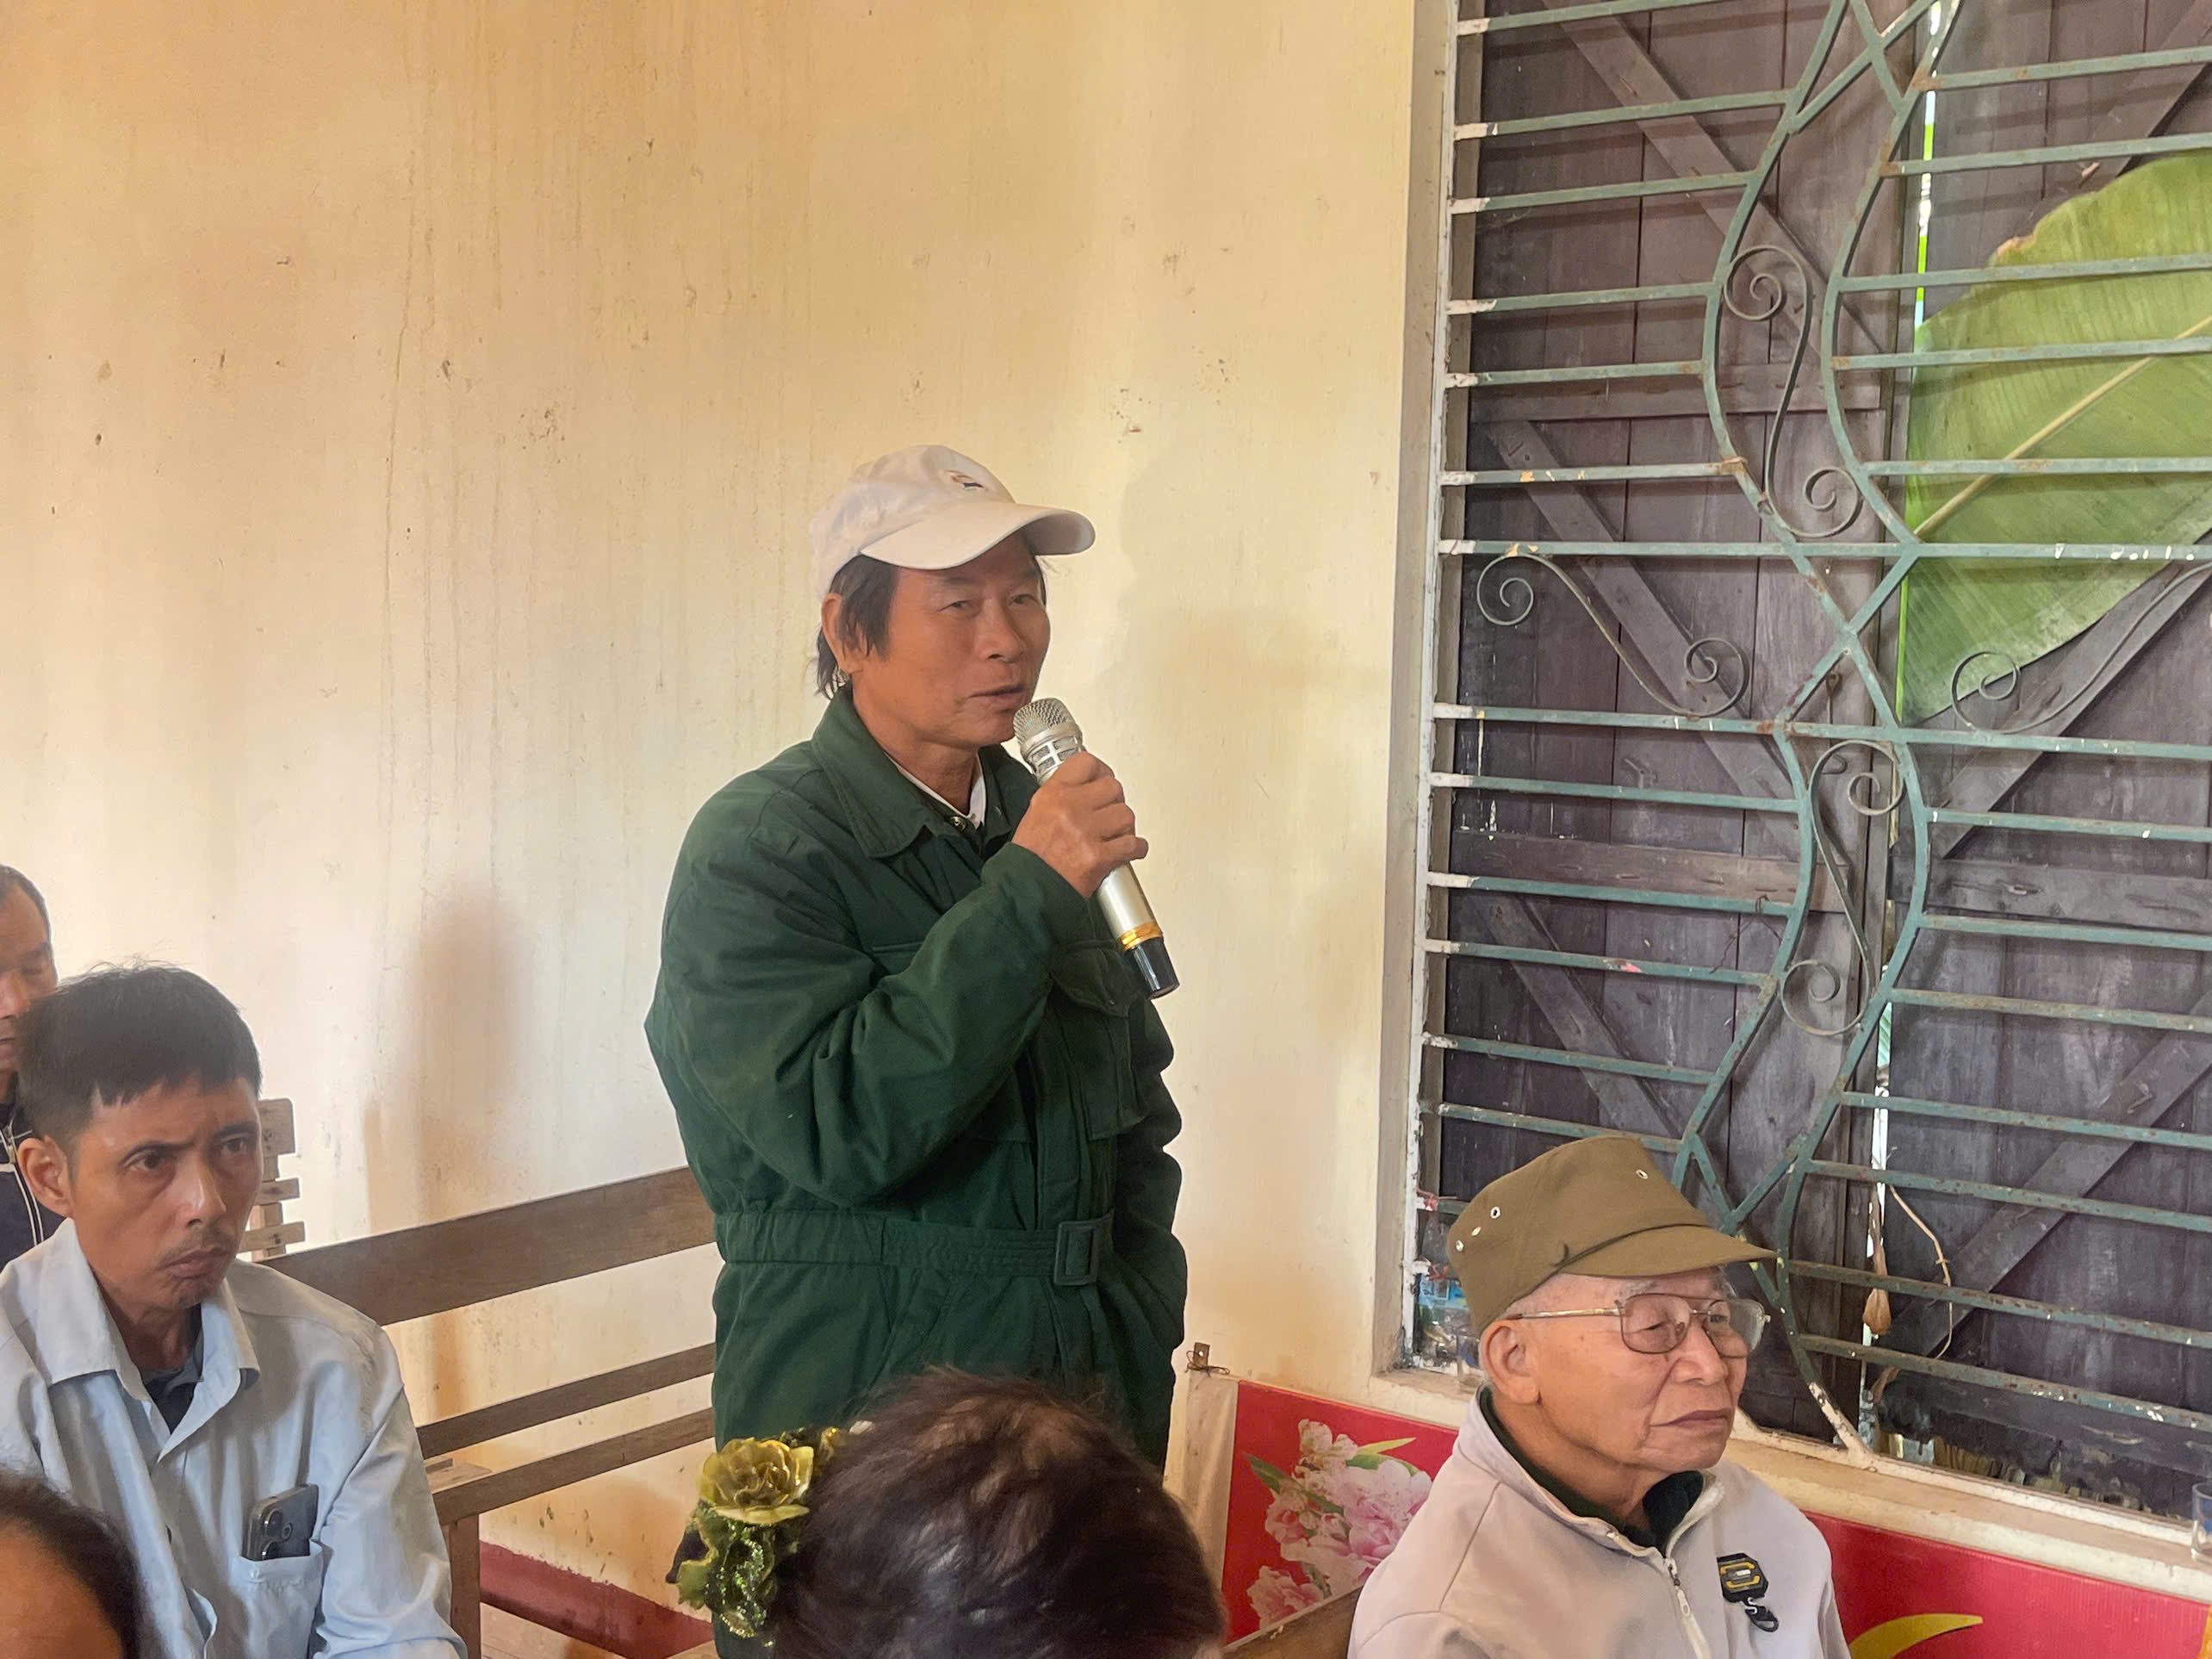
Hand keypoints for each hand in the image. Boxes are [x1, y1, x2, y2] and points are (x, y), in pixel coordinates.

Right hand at [1011, 753, 1147, 898]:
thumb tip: (1087, 787)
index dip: (1100, 771)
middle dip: (1115, 802)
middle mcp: (1070, 808)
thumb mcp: (1037, 812)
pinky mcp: (1099, 857)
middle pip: (1113, 788)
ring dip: (1125, 827)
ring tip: (1116, 834)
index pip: (1086, 763)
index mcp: (1053, 794)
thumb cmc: (1031, 857)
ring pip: (1126, 815)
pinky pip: (1132, 844)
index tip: (1103, 778)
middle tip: (1110, 813)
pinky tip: (1130, 850)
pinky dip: (1136, 848)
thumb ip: (1062, 796)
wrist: (1027, 890)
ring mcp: (1085, 832)